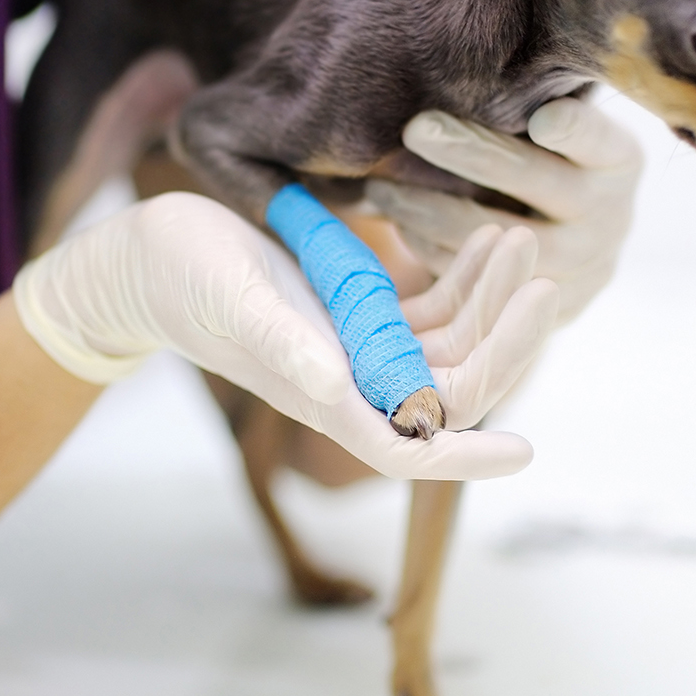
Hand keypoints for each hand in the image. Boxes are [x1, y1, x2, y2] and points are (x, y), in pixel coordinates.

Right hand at [14, 193, 558, 480]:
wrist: (150, 255)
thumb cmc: (184, 280)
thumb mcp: (239, 305)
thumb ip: (290, 350)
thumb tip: (342, 393)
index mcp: (324, 397)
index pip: (407, 447)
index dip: (465, 457)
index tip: (525, 452)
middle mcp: (350, 382)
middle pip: (448, 387)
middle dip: (502, 342)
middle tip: (545, 281)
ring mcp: (356, 348)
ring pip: (447, 344)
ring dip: (489, 300)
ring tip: (517, 238)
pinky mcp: (355, 312)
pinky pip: (426, 308)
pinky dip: (460, 278)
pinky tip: (482, 238)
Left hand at [367, 97, 642, 323]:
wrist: (576, 247)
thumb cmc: (552, 165)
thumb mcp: (559, 134)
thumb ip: (530, 108)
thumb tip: (456, 73)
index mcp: (618, 160)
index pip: (595, 139)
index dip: (572, 131)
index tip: (543, 118)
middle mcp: (608, 215)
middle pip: (532, 180)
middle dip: (468, 151)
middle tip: (415, 127)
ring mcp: (579, 268)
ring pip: (493, 235)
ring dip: (428, 209)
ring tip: (378, 186)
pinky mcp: (541, 309)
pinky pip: (473, 278)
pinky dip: (429, 247)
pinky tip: (397, 223)